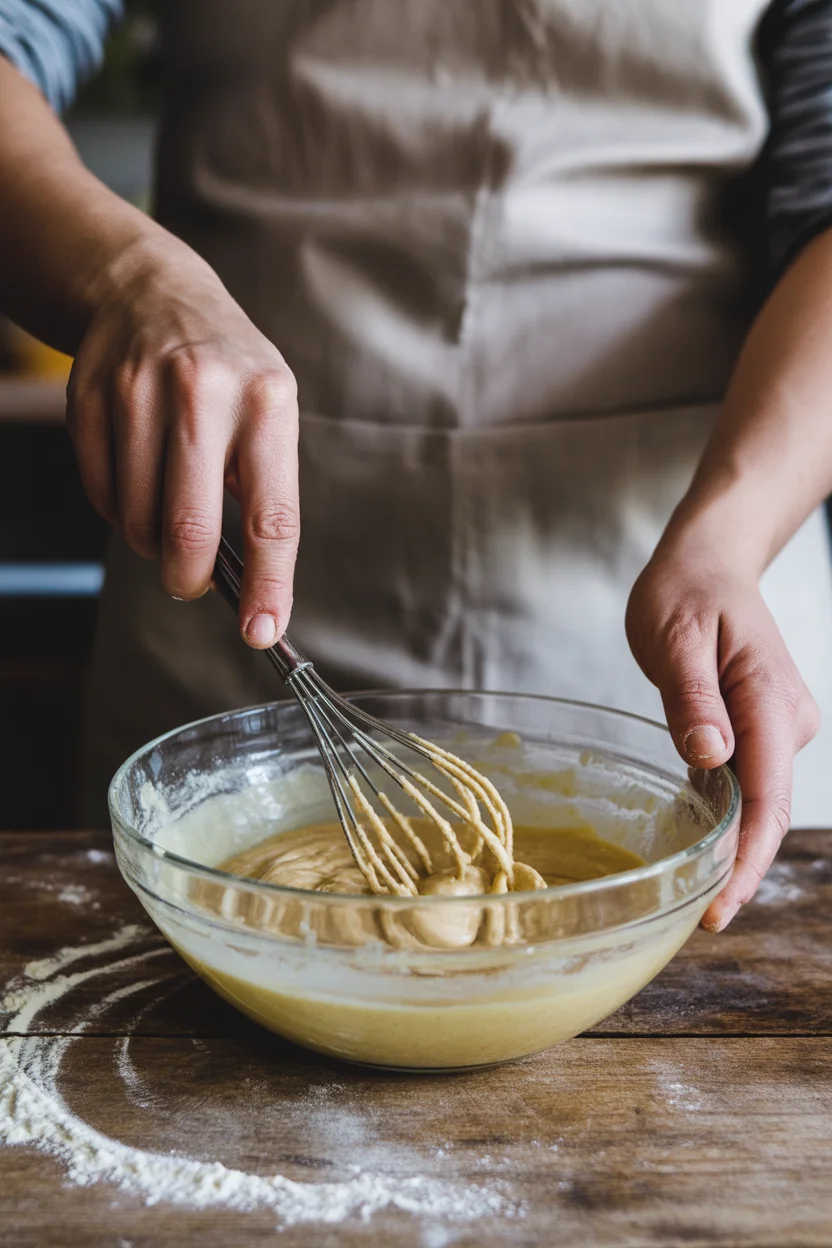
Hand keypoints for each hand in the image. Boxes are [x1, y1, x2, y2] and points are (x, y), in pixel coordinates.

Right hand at [66, 236, 298, 647]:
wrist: (150, 291)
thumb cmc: (228, 371)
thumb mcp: (269, 411)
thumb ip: (262, 490)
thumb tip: (250, 586)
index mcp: (267, 402)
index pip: (271, 516)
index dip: (267, 584)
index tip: (261, 631)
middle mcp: (203, 392)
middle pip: (189, 528)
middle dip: (188, 576)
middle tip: (191, 582)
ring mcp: (138, 393)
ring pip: (138, 519)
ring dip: (152, 543)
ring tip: (167, 515)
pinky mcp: (89, 400)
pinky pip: (101, 495)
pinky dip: (120, 512)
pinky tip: (137, 484)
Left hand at [626, 546, 818, 931]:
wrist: (710, 559)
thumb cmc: (686, 591)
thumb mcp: (675, 638)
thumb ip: (693, 700)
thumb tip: (713, 758)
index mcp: (769, 699)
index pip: (768, 796)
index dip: (747, 858)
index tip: (722, 906)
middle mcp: (785, 719)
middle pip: (769, 810)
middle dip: (741, 868)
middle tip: (700, 920)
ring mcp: (777, 724)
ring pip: (760, 800)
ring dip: (734, 847)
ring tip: (695, 896)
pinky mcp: (760, 726)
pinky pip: (749, 781)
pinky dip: (728, 817)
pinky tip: (702, 847)